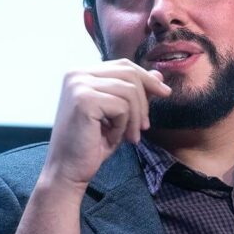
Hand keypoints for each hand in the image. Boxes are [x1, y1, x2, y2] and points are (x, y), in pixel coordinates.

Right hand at [43, 59, 171, 189]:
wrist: (68, 168)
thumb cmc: (91, 143)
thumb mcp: (118, 113)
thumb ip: (135, 92)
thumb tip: (158, 74)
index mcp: (81, 73)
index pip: (124, 65)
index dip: (147, 78)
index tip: (165, 93)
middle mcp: (76, 74)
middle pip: (129, 74)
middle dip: (144, 102)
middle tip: (145, 126)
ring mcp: (78, 85)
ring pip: (129, 91)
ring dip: (135, 118)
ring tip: (129, 136)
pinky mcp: (84, 100)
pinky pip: (122, 107)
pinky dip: (123, 126)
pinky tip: (111, 137)